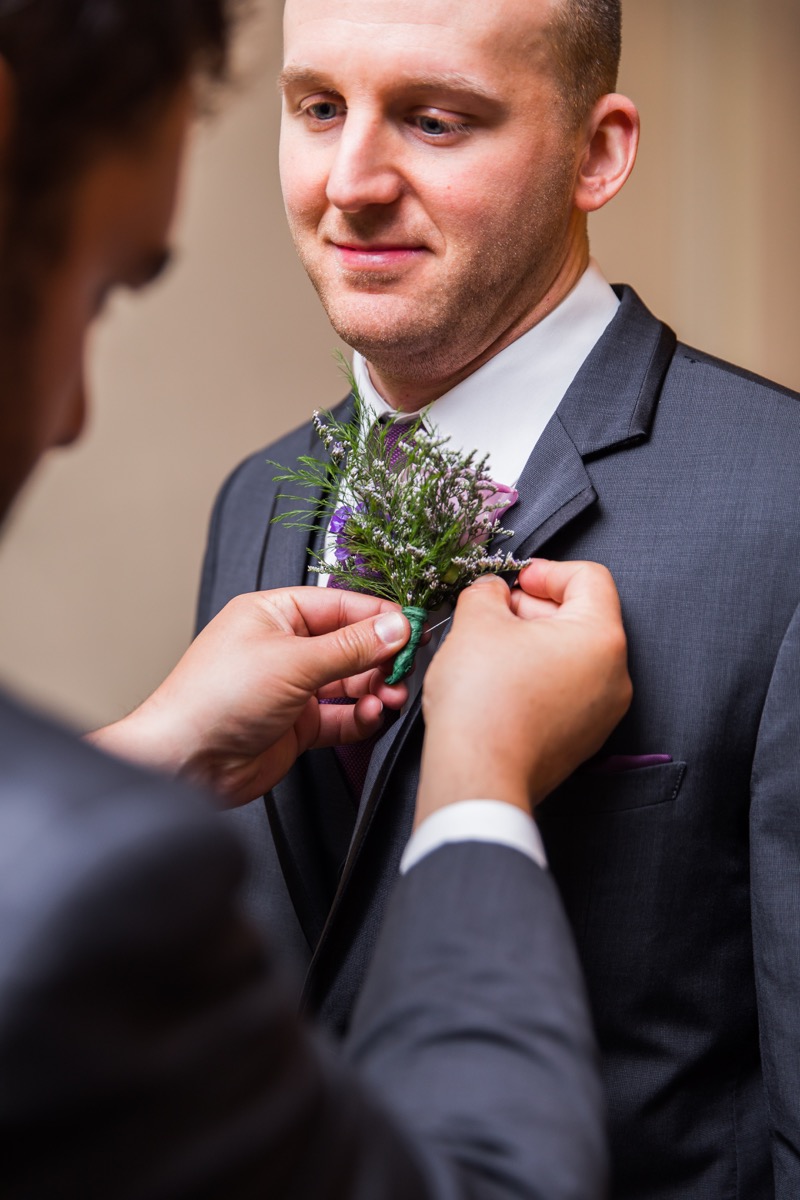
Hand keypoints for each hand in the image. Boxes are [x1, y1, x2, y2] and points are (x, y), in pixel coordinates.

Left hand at [88, 588, 409, 804]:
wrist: (186, 761)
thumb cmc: (213, 698)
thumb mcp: (292, 662)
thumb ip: (350, 647)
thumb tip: (394, 627)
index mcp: (273, 614)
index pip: (340, 605)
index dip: (378, 616)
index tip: (412, 628)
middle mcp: (284, 647)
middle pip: (350, 644)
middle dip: (381, 657)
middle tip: (404, 669)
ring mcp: (292, 687)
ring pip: (350, 682)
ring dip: (375, 689)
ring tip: (389, 697)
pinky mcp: (299, 724)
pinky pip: (342, 716)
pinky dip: (361, 716)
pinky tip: (371, 716)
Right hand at [416, 560, 631, 825]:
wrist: (477, 776)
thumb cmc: (483, 699)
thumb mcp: (477, 621)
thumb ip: (489, 592)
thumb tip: (494, 591)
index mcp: (602, 638)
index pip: (589, 579)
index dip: (548, 571)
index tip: (516, 582)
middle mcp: (616, 676)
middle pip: (583, 618)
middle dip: (537, 607)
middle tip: (496, 612)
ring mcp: (603, 713)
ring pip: (574, 657)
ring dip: (535, 642)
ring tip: (492, 647)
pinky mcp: (583, 740)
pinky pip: (568, 691)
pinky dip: (540, 676)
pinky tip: (500, 682)